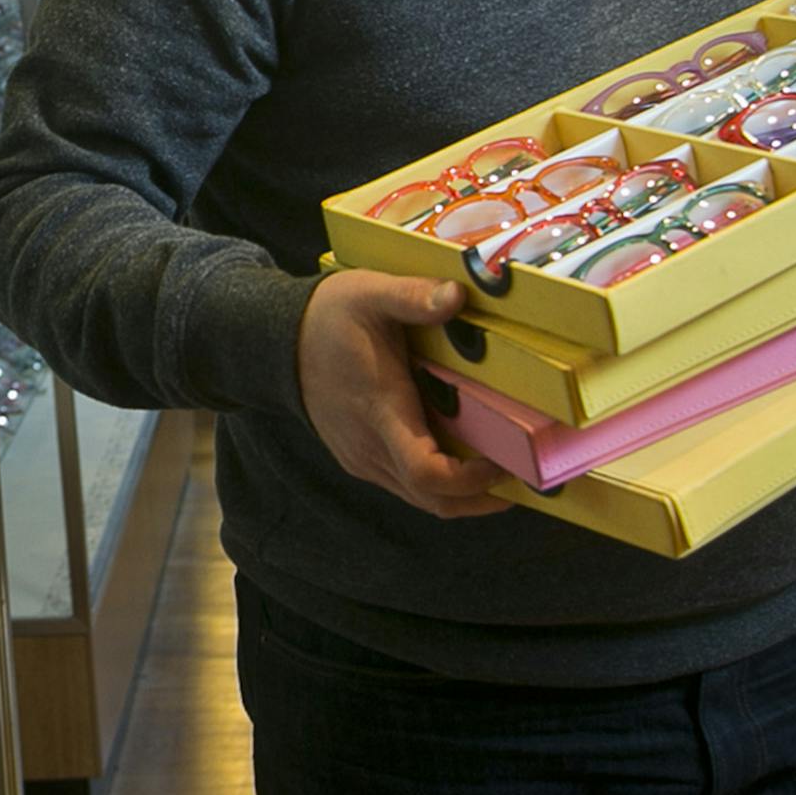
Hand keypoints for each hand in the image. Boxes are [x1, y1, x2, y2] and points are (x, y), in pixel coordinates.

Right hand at [297, 271, 510, 518]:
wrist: (272, 341)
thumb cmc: (326, 317)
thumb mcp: (369, 293)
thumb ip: (413, 296)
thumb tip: (458, 295)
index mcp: (381, 411)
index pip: (428, 473)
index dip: (472, 481)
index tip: (504, 462)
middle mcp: (371, 447)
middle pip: (433, 500)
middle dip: (480, 499)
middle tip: (524, 478)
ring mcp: (362, 456)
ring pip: (419, 499)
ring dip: (462, 494)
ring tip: (502, 469)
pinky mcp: (358, 455)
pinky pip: (404, 484)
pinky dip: (438, 482)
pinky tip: (461, 456)